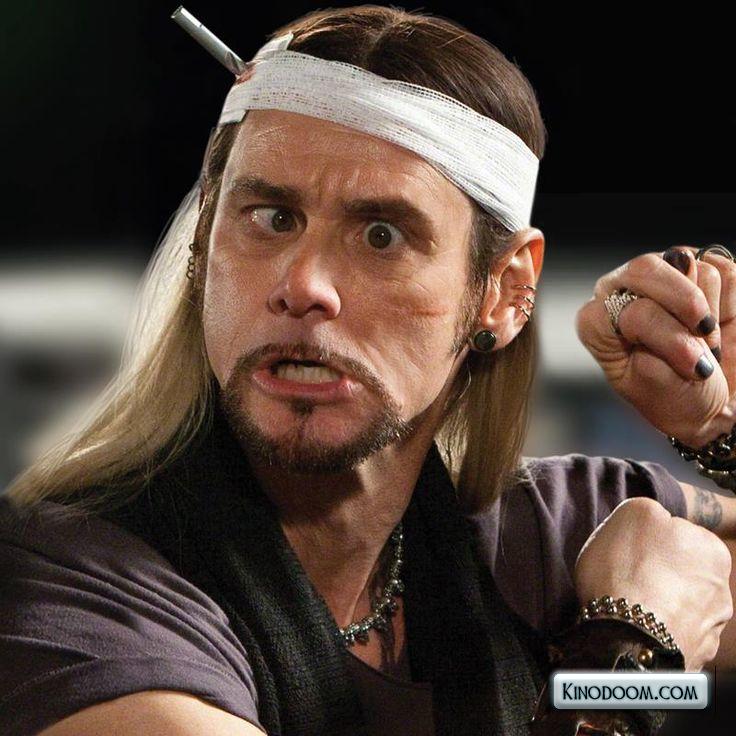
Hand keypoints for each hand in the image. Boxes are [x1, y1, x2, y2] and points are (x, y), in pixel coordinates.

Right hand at [574, 497, 732, 670]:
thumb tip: (655, 518)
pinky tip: (637, 626)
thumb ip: (650, 509)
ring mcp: (712, 627)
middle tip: (627, 575)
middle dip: (659, 572)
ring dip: (660, 603)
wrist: (627, 637)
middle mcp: (721, 588)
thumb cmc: (627, 570)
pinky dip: (658, 630)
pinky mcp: (697, 656)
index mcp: (711, 549)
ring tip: (629, 605)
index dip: (648, 539)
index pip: (676, 534)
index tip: (630, 549)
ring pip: (679, 604)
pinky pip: (673, 634)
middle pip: (681, 570)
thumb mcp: (633, 513)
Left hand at [575, 245, 735, 446]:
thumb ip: (659, 330)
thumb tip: (683, 268)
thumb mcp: (657, 379)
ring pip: (692, 266)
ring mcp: (663, 277)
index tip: (688, 362)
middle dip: (685, 305)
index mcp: (597, 322)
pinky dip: (730, 302)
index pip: (621, 304)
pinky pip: (723, 269)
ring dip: (710, 312)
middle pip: (645, 268)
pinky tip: (718, 322)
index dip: (660, 330)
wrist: (716, 406)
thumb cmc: (676, 398)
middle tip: (704, 336)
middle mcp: (623, 291)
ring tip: (705, 342)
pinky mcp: (702, 269)